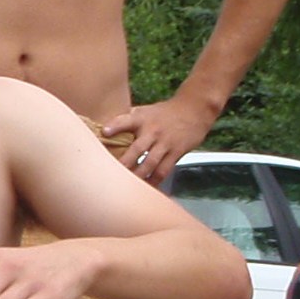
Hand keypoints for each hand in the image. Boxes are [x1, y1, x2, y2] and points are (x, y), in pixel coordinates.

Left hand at [102, 93, 218, 185]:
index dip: (115, 126)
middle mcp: (153, 131)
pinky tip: (146, 188)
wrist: (194, 109)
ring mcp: (165, 143)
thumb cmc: (164, 112)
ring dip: (138, 176)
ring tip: (127, 188)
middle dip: (125, 162)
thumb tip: (105, 130)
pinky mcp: (176, 152)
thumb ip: (128, 119)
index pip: (126, 120)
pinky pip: (164, 170)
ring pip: (150, 163)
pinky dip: (155, 181)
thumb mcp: (146, 111)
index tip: (104, 132)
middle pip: (137, 148)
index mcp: (142, 118)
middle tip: (111, 175)